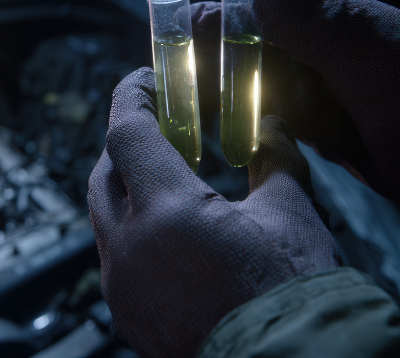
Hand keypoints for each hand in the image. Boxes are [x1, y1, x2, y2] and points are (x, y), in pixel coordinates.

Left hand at [88, 68, 339, 357]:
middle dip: (124, 144)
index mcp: (166, 214)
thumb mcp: (292, 215)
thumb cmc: (296, 299)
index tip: (144, 82)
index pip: (126, 133)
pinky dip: (133, 233)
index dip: (132, 98)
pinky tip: (169, 233)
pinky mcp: (129, 317)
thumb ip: (275, 160)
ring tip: (166, 179)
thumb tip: (271, 128)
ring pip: (104, 219)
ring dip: (126, 190)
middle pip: (103, 174)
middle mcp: (129, 251)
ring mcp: (123, 289)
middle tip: (157, 128)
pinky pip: (116, 260)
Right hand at [192, 0, 399, 215]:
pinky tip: (218, 134)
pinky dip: (240, 118)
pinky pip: (267, 111)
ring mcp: (316, 84)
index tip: (177, 45)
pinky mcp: (316, 120)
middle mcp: (317, 44)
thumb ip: (324, 23)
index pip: (254, 4)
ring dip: (216, 93)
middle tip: (170, 90)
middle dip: (205, 61)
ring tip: (182, 114)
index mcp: (329, 17)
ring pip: (249, 78)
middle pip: (243, 42)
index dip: (213, 21)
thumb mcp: (383, 59)